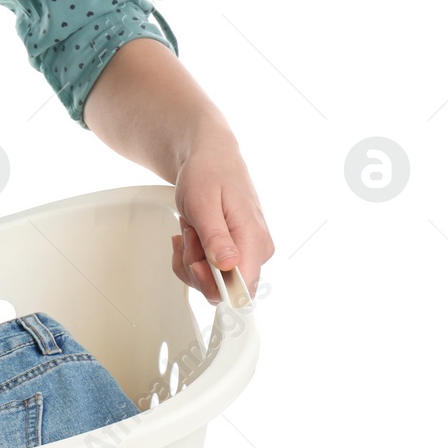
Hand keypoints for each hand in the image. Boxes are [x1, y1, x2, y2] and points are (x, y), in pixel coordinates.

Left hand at [170, 131, 272, 303]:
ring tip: (191, 228)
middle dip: (194, 266)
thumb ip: (215, 237)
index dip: (212, 284)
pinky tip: (190, 236)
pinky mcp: (237, 253)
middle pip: (222, 289)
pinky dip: (190, 257)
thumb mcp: (203, 204)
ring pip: (211, 282)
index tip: (195, 261)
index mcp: (254, 238)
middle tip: (190, 234)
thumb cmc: (208, 173)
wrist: (210, 158)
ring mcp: (248, 252)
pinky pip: (208, 273)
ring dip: (190, 258)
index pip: (242, 288)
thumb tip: (229, 266)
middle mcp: (257, 250)